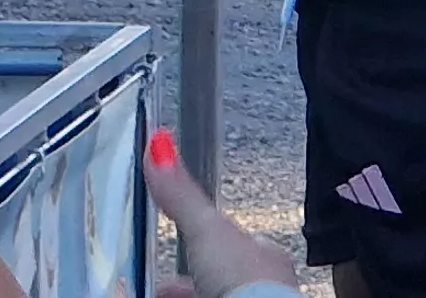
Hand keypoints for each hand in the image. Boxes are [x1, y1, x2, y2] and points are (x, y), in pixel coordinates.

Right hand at [146, 128, 301, 296]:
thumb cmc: (245, 281)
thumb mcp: (205, 229)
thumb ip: (182, 196)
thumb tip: (159, 144)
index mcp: (264, 253)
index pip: (231, 241)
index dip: (202, 242)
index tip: (178, 246)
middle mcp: (266, 284)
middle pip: (221, 276)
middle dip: (189, 279)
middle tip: (161, 284)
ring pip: (216, 294)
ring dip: (190, 293)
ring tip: (159, 294)